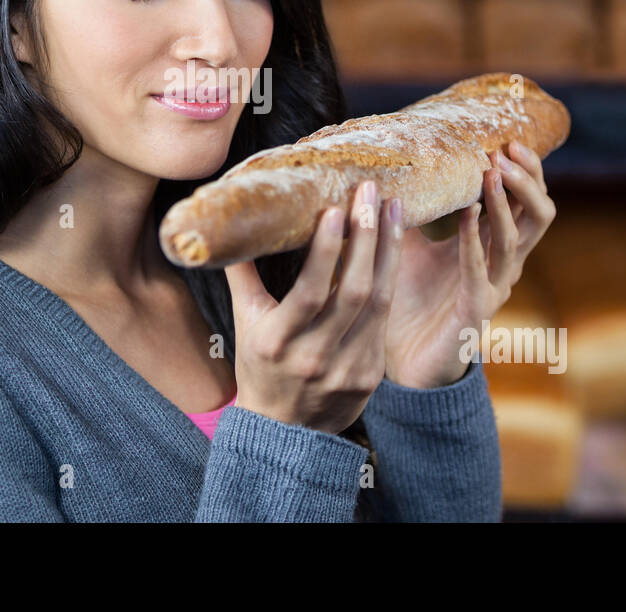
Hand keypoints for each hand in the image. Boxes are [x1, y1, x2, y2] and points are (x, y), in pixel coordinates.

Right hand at [224, 180, 402, 433]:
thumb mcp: (243, 322)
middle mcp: (314, 358)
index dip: (325, 251)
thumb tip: (231, 220)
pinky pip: (385, 320)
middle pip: (352, 292)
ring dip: (389, 251)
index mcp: (276, 342)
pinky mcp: (371, 375)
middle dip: (365, 237)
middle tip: (371, 193)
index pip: (309, 293)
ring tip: (392, 209)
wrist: (284, 432)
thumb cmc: (259, 365)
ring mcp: (347, 369)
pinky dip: (392, 279)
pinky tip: (394, 247)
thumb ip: (242, 274)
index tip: (335, 209)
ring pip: (378, 302)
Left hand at [382, 140, 556, 389]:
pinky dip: (475, 238)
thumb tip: (396, 161)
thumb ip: (415, 206)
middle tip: (505, 151)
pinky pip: (481, 270)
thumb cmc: (408, 298)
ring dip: (504, 203)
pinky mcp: (475, 310)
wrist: (401, 361)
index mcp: (496, 245)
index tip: (507, 139)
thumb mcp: (410, 241)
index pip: (529, 200)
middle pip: (539, 214)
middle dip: (527, 180)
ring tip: (491, 172)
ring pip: (517, 239)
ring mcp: (494, 287)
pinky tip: (468, 214)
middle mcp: (504, 264)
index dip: (527, 170)